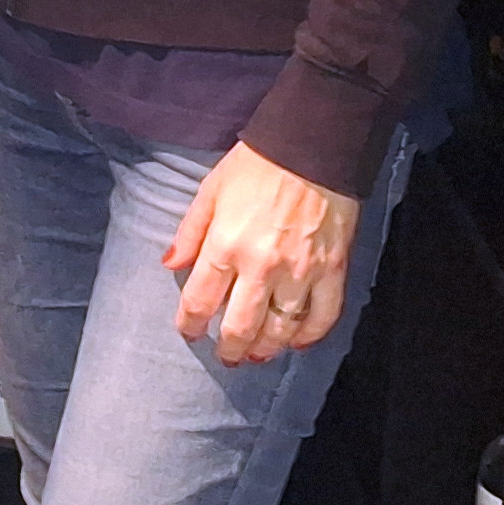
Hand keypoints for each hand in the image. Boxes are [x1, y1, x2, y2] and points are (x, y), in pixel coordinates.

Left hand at [164, 141, 361, 365]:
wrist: (312, 148)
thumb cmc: (255, 166)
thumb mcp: (210, 192)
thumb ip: (189, 233)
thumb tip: (170, 265)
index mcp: (225, 246)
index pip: (200, 300)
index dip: (190, 323)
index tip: (188, 332)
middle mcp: (262, 266)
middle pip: (241, 325)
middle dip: (230, 347)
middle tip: (226, 356)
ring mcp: (301, 272)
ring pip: (282, 328)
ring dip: (266, 348)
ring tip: (256, 354)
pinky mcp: (334, 271)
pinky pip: (323, 317)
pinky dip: (310, 336)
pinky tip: (297, 342)